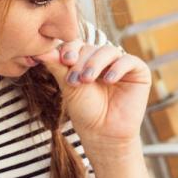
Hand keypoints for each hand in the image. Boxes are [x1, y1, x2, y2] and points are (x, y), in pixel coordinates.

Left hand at [37, 40, 151, 150]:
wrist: (103, 132)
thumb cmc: (84, 110)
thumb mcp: (68, 86)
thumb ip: (57, 67)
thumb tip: (38, 52)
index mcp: (84, 59)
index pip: (77, 44)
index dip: (70, 49)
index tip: (63, 60)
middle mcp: (102, 58)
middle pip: (91, 48)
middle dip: (81, 62)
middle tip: (74, 80)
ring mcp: (120, 63)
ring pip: (108, 51)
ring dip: (95, 64)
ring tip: (87, 80)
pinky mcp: (138, 71)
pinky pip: (129, 61)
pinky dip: (118, 68)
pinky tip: (109, 80)